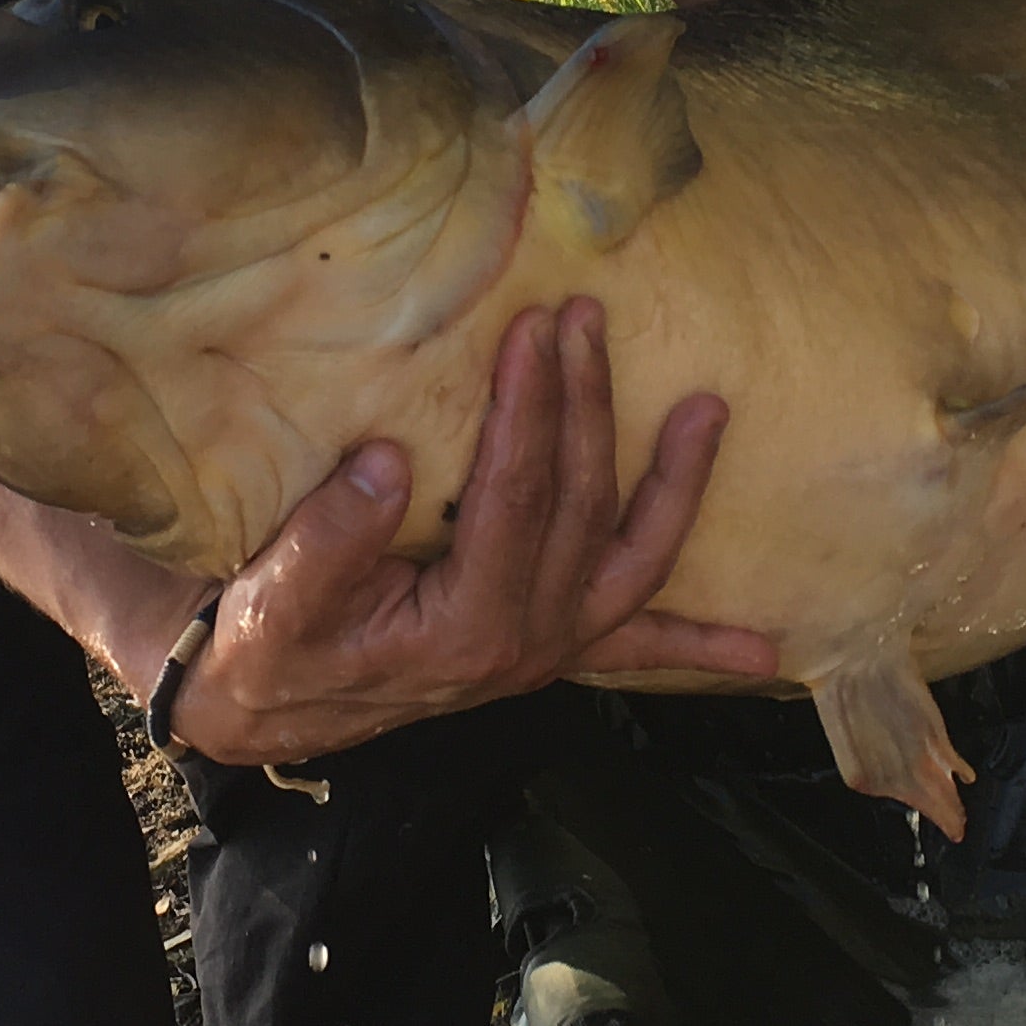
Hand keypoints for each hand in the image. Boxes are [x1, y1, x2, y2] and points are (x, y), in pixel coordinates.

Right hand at [164, 298, 765, 766]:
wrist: (262, 707)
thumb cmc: (266, 645)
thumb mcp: (273, 599)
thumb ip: (327, 537)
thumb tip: (388, 462)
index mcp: (465, 627)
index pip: (515, 497)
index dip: (529, 409)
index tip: (531, 330)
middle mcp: (524, 643)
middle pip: (581, 507)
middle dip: (588, 404)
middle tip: (583, 318)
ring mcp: (547, 649)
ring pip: (633, 560)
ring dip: (678, 487)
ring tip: (709, 410)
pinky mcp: (548, 650)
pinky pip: (637, 646)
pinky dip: (699, 644)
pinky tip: (763, 650)